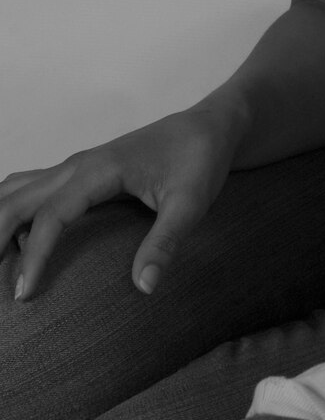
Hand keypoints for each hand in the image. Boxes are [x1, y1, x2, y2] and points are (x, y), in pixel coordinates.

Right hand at [0, 104, 242, 300]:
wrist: (210, 126)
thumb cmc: (201, 158)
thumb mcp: (192, 203)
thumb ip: (166, 242)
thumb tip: (145, 285)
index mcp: (99, 170)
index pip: (52, 216)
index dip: (34, 256)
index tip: (24, 294)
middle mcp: (77, 165)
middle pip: (15, 200)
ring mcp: (74, 166)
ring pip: (15, 190)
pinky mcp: (78, 172)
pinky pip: (30, 188)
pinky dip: (11, 212)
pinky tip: (14, 242)